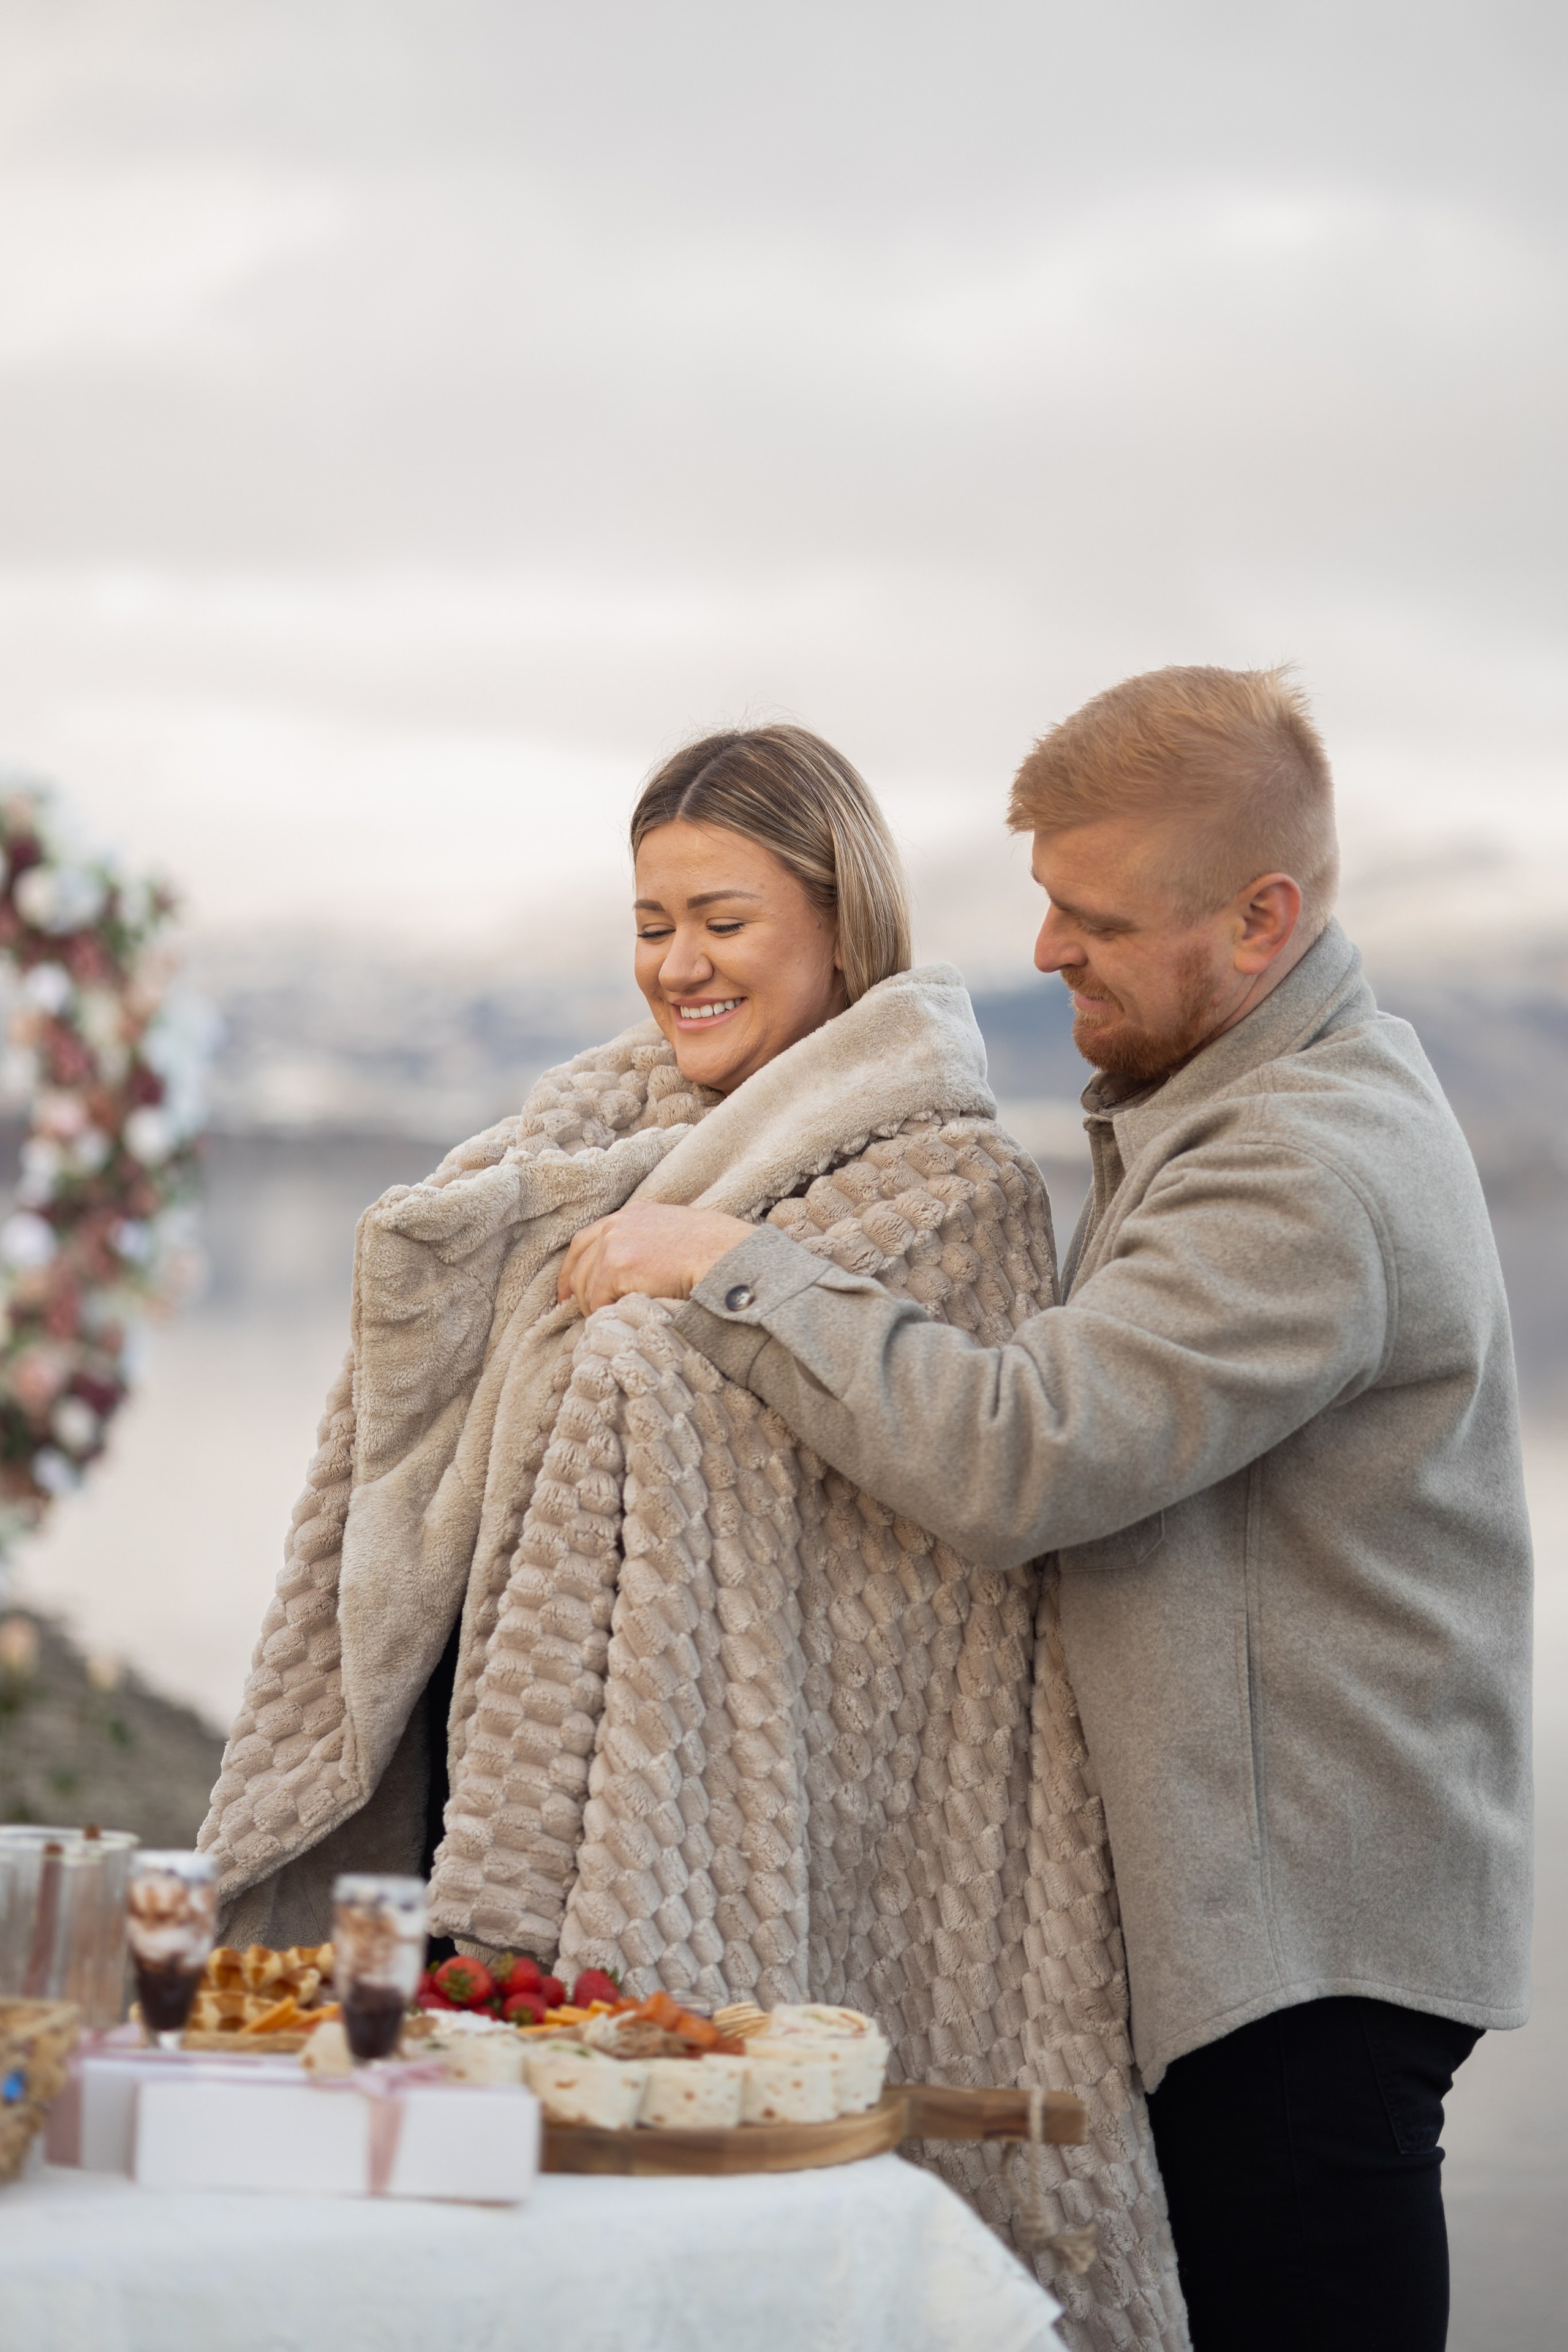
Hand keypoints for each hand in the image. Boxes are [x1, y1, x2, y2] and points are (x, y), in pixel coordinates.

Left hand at [558, 1201, 752, 1316]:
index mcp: (633, 1213)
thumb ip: (651, 1245)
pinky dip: (605, 1313)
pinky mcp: (616, 1265)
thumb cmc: (717, 1253)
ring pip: (585, 1285)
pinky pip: (597, 1300)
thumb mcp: (678, 1235)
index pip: (586, 1240)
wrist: (728, 1258)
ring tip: (613, 1321)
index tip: (568, 1292)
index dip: (574, 1268)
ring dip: (595, 1306)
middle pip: (579, 1262)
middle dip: (578, 1291)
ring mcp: (615, 1243)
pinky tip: (622, 1319)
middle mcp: (618, 1223)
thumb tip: (638, 1274)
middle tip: (585, 1315)